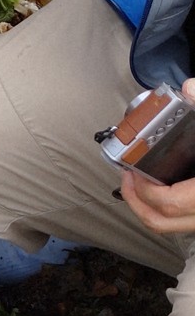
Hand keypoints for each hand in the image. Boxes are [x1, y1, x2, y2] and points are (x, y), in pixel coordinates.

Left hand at [121, 79, 194, 231]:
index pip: (169, 203)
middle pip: (162, 223)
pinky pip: (187, 223)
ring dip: (150, 208)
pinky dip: (170, 209)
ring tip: (140, 182)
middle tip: (127, 179)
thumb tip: (190, 88)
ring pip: (173, 227)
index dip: (142, 190)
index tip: (131, 169)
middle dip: (137, 203)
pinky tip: (169, 184)